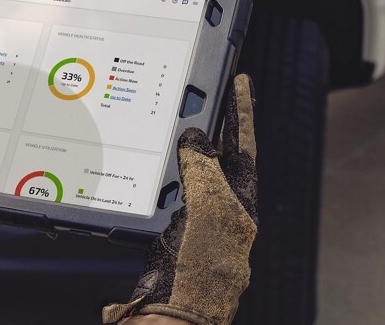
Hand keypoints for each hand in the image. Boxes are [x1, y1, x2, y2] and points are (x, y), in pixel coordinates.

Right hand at [103, 74, 257, 324]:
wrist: (170, 314)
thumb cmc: (200, 273)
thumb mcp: (210, 212)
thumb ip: (206, 171)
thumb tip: (197, 139)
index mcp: (240, 208)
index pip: (243, 150)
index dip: (241, 115)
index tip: (239, 82)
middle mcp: (220, 216)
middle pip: (216, 161)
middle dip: (211, 128)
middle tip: (202, 92)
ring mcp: (193, 227)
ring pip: (187, 178)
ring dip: (178, 151)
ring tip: (171, 120)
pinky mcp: (165, 238)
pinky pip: (162, 198)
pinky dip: (153, 179)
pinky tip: (142, 168)